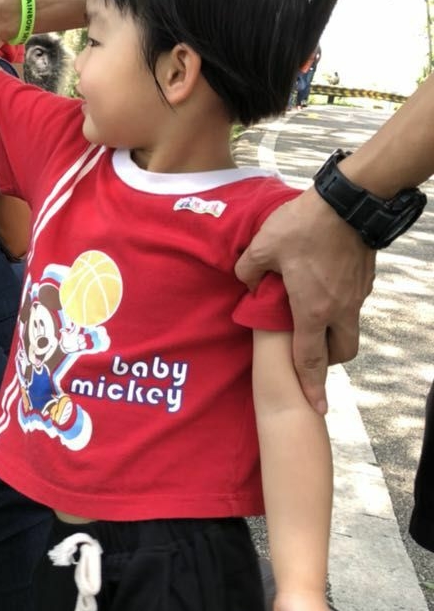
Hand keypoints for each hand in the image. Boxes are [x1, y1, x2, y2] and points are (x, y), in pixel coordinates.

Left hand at [235, 188, 374, 413]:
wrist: (349, 202)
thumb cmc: (304, 226)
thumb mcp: (263, 247)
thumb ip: (248, 270)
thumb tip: (245, 281)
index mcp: (313, 311)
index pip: (311, 360)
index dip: (312, 387)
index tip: (316, 408)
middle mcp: (340, 310)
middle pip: (341, 352)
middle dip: (326, 361)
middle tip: (307, 350)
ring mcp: (357, 295)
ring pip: (349, 328)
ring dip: (332, 331)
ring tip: (311, 315)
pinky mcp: (365, 280)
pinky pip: (353, 305)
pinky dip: (339, 307)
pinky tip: (322, 286)